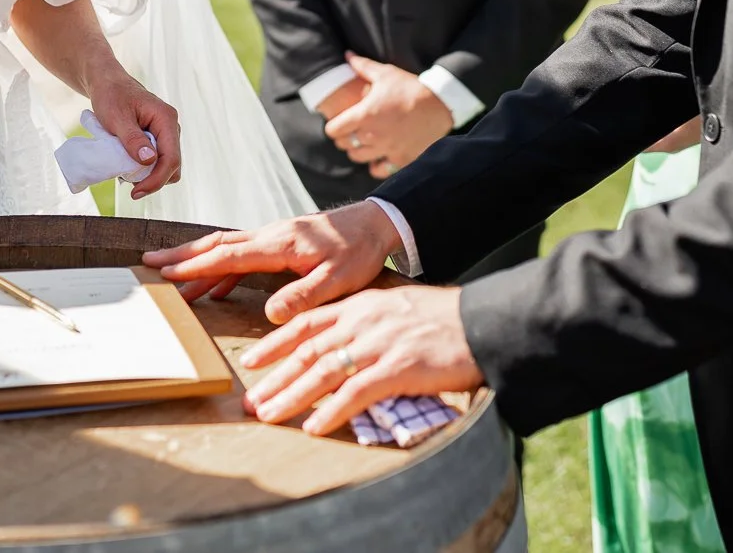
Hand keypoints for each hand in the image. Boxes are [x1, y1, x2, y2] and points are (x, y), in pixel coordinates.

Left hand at [87, 71, 181, 197]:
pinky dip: (144, 169)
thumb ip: (133, 139)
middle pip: (173, 166)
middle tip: (127, 184)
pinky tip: (127, 166)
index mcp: (166, 119)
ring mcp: (166, 134)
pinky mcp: (158, 139)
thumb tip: (149, 161)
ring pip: (166, 166)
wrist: (108, 84)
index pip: (171, 158)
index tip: (136, 192)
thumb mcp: (117, 118)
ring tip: (124, 172)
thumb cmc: (111, 96)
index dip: (156, 180)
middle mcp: (171, 127)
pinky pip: (158, 161)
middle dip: (153, 180)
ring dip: (148, 175)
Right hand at [143, 201, 400, 315]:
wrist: (377, 223)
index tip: (165, 273)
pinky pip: (242, 254)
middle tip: (148, 263)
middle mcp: (270, 236)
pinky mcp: (280, 243)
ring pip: (226, 247)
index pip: (228, 256)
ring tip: (170, 276)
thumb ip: (304, 296)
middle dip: (181, 256)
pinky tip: (214, 286)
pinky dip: (221, 267)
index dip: (195, 266)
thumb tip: (271, 315)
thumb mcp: (339, 280)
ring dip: (197, 260)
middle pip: (217, 245)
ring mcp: (273, 238)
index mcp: (279, 244)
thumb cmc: (360, 251)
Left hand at [241, 284, 481, 435]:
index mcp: (359, 305)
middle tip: (252, 401)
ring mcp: (377, 344)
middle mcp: (362, 322)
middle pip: (307, 351)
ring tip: (270, 415)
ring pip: (323, 372)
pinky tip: (314, 426)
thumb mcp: (395, 307)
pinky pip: (355, 393)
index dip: (275, 342)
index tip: (252, 360)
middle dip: (275, 377)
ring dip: (292, 397)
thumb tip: (343, 343)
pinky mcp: (396, 368)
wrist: (480, 321)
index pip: (306, 323)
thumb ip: (367, 322)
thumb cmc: (442, 319)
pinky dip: (331, 411)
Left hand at [322, 53, 452, 177]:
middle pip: (345, 145)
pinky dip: (376, 166)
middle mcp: (372, 135)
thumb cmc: (410, 88)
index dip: (333, 126)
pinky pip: (380, 170)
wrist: (440, 104)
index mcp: (364, 115)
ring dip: (357, 151)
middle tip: (350, 132)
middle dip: (344, 138)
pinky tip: (378, 158)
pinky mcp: (401, 159)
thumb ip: (363, 66)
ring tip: (362, 144)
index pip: (334, 130)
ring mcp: (387, 149)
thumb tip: (348, 55)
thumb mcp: (386, 73)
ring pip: (359, 158)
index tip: (337, 123)